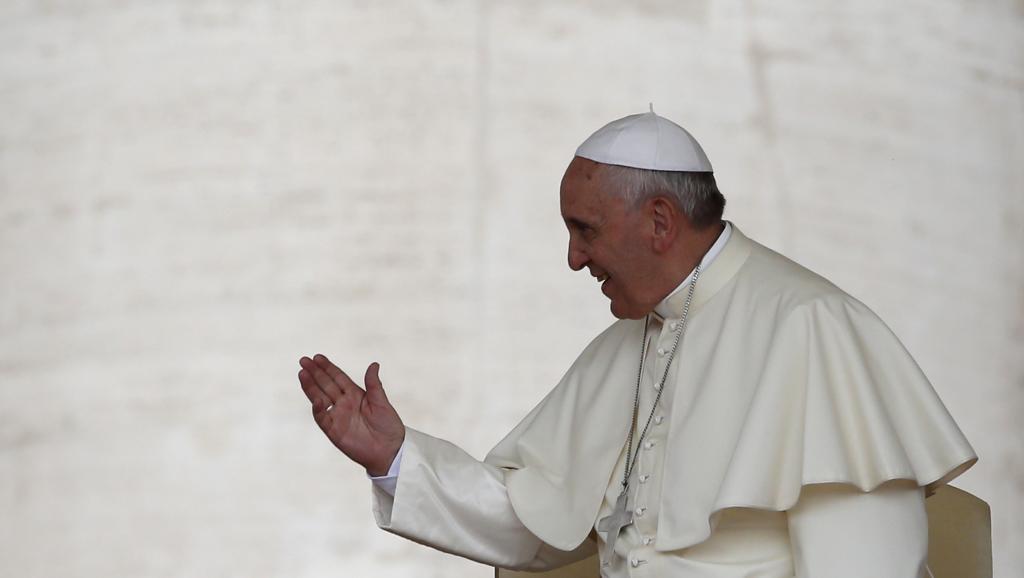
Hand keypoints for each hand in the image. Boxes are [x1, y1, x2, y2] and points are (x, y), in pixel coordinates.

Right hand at [298, 354, 404, 475]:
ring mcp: (338, 416)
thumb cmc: (388, 426)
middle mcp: (344, 403)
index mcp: (355, 394)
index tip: (317, 357)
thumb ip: (374, 384)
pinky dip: (318, 409)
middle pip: (326, 385)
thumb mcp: (381, 402)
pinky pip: (323, 418)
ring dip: (310, 387)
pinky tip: (315, 399)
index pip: (337, 377)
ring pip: (320, 398)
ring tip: (302, 374)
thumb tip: (374, 364)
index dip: (327, 367)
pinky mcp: (334, 431)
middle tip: (303, 360)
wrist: (390, 450)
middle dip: (314, 373)